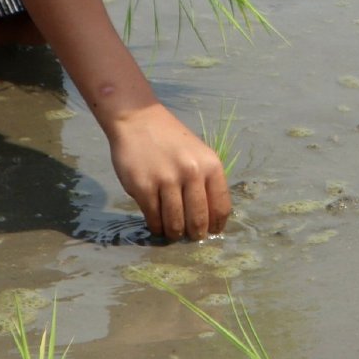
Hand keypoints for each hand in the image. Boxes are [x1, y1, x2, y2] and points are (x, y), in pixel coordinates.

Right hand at [104, 99, 231, 241]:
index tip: (212, 232)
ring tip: (173, 234)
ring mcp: (166, 180)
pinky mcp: (142, 186)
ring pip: (175, 221)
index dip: (217, 225)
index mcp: (210, 166)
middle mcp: (191, 173)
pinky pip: (153, 216)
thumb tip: (209, 218)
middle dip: (196, 233)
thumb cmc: (171, 140)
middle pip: (198, 218)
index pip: (220, 207)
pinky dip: (156, 226)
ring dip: (175, 233)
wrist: (137, 120)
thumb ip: (206, 182)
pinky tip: (157, 225)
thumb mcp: (199, 155)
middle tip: (192, 238)